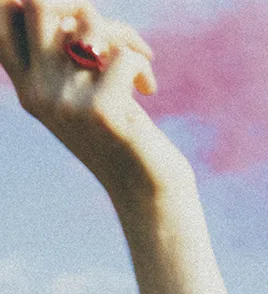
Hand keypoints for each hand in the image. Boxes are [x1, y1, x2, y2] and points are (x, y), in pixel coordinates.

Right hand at [0, 2, 169, 196]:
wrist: (147, 195)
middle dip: (81, 5)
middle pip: (38, 3)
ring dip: (124, 35)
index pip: (2, 17)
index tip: (67, 17)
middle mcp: (38, 93)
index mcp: (27, 88)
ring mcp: (66, 102)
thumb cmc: (122, 138)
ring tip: (138, 62)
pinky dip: (142, 63)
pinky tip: (148, 88)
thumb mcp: (83, 95)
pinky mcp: (101, 112)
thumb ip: (66, 54)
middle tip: (107, 33)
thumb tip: (76, 5)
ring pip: (90, 23)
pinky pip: (124, 55)